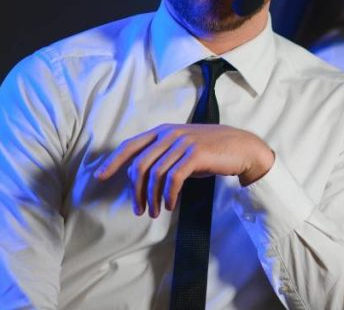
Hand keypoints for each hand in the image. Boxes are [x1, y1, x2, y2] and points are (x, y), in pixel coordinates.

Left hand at [94, 124, 274, 217]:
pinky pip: (173, 178)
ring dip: (152, 198)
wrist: (243, 148)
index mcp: (163, 131)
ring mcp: (183, 142)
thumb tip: (143, 179)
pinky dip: (168, 195)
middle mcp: (169, 134)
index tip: (100, 177)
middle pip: (139, 165)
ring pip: (155, 174)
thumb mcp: (183, 149)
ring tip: (155, 212)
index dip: (113, 161)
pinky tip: (169, 205)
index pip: (130, 145)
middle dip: (136, 191)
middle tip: (139, 209)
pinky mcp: (195, 153)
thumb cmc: (212, 151)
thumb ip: (164, 156)